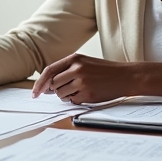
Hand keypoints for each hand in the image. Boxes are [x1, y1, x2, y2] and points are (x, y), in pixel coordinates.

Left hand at [32, 55, 161, 103]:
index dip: (39, 83)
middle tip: (72, 89)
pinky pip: (73, 101)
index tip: (35, 93)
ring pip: (61, 95)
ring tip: (82, 90)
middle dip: (58, 91)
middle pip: (53, 85)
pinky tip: (89, 94)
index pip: (48, 71)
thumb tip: (47, 87)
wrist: (127, 76)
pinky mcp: (88, 94)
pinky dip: (77, 101)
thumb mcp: (85, 63)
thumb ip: (66, 70)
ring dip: (67, 96)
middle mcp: (76, 69)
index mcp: (74, 59)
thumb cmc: (104, 71)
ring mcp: (82, 81)